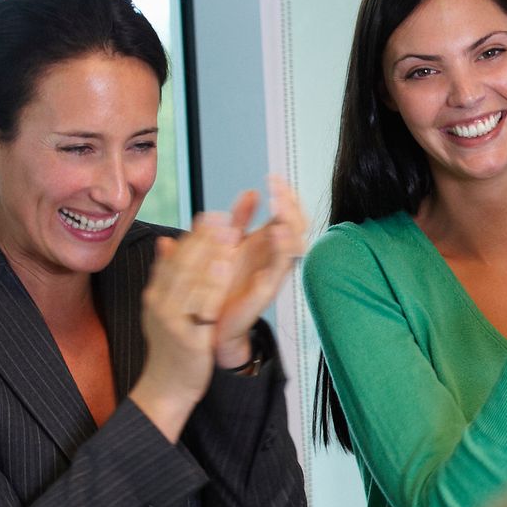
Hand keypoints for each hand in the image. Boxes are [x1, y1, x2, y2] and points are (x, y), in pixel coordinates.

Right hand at [128, 212, 241, 439]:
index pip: (175, 258)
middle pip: (182, 263)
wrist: (165, 386)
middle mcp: (160, 303)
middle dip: (203, 237)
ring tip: (228, 230)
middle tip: (223, 214)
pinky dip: (213, 283)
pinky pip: (202, 306)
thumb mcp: (165, 307)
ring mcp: (172, 320)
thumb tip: (166, 242)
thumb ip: (167, 275)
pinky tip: (228, 266)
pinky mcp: (187, 337)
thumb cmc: (172, 346)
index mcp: (157, 294)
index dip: (194, 235)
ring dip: (210, 252)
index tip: (211, 214)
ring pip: (191, 280)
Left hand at [211, 174, 307, 367]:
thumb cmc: (220, 290)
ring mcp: (273, 273)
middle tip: (279, 189)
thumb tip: (250, 192)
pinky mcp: (267, 289)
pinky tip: (279, 234)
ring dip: (290, 225)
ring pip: (295, 244)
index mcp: (265, 244)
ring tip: (281, 208)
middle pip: (296, 226)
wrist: (210, 327)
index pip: (286, 215)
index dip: (285, 196)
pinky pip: (282, 268)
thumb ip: (237, 220)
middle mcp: (273, 257)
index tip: (275, 178)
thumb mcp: (225, 246)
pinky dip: (283, 250)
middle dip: (290, 205)